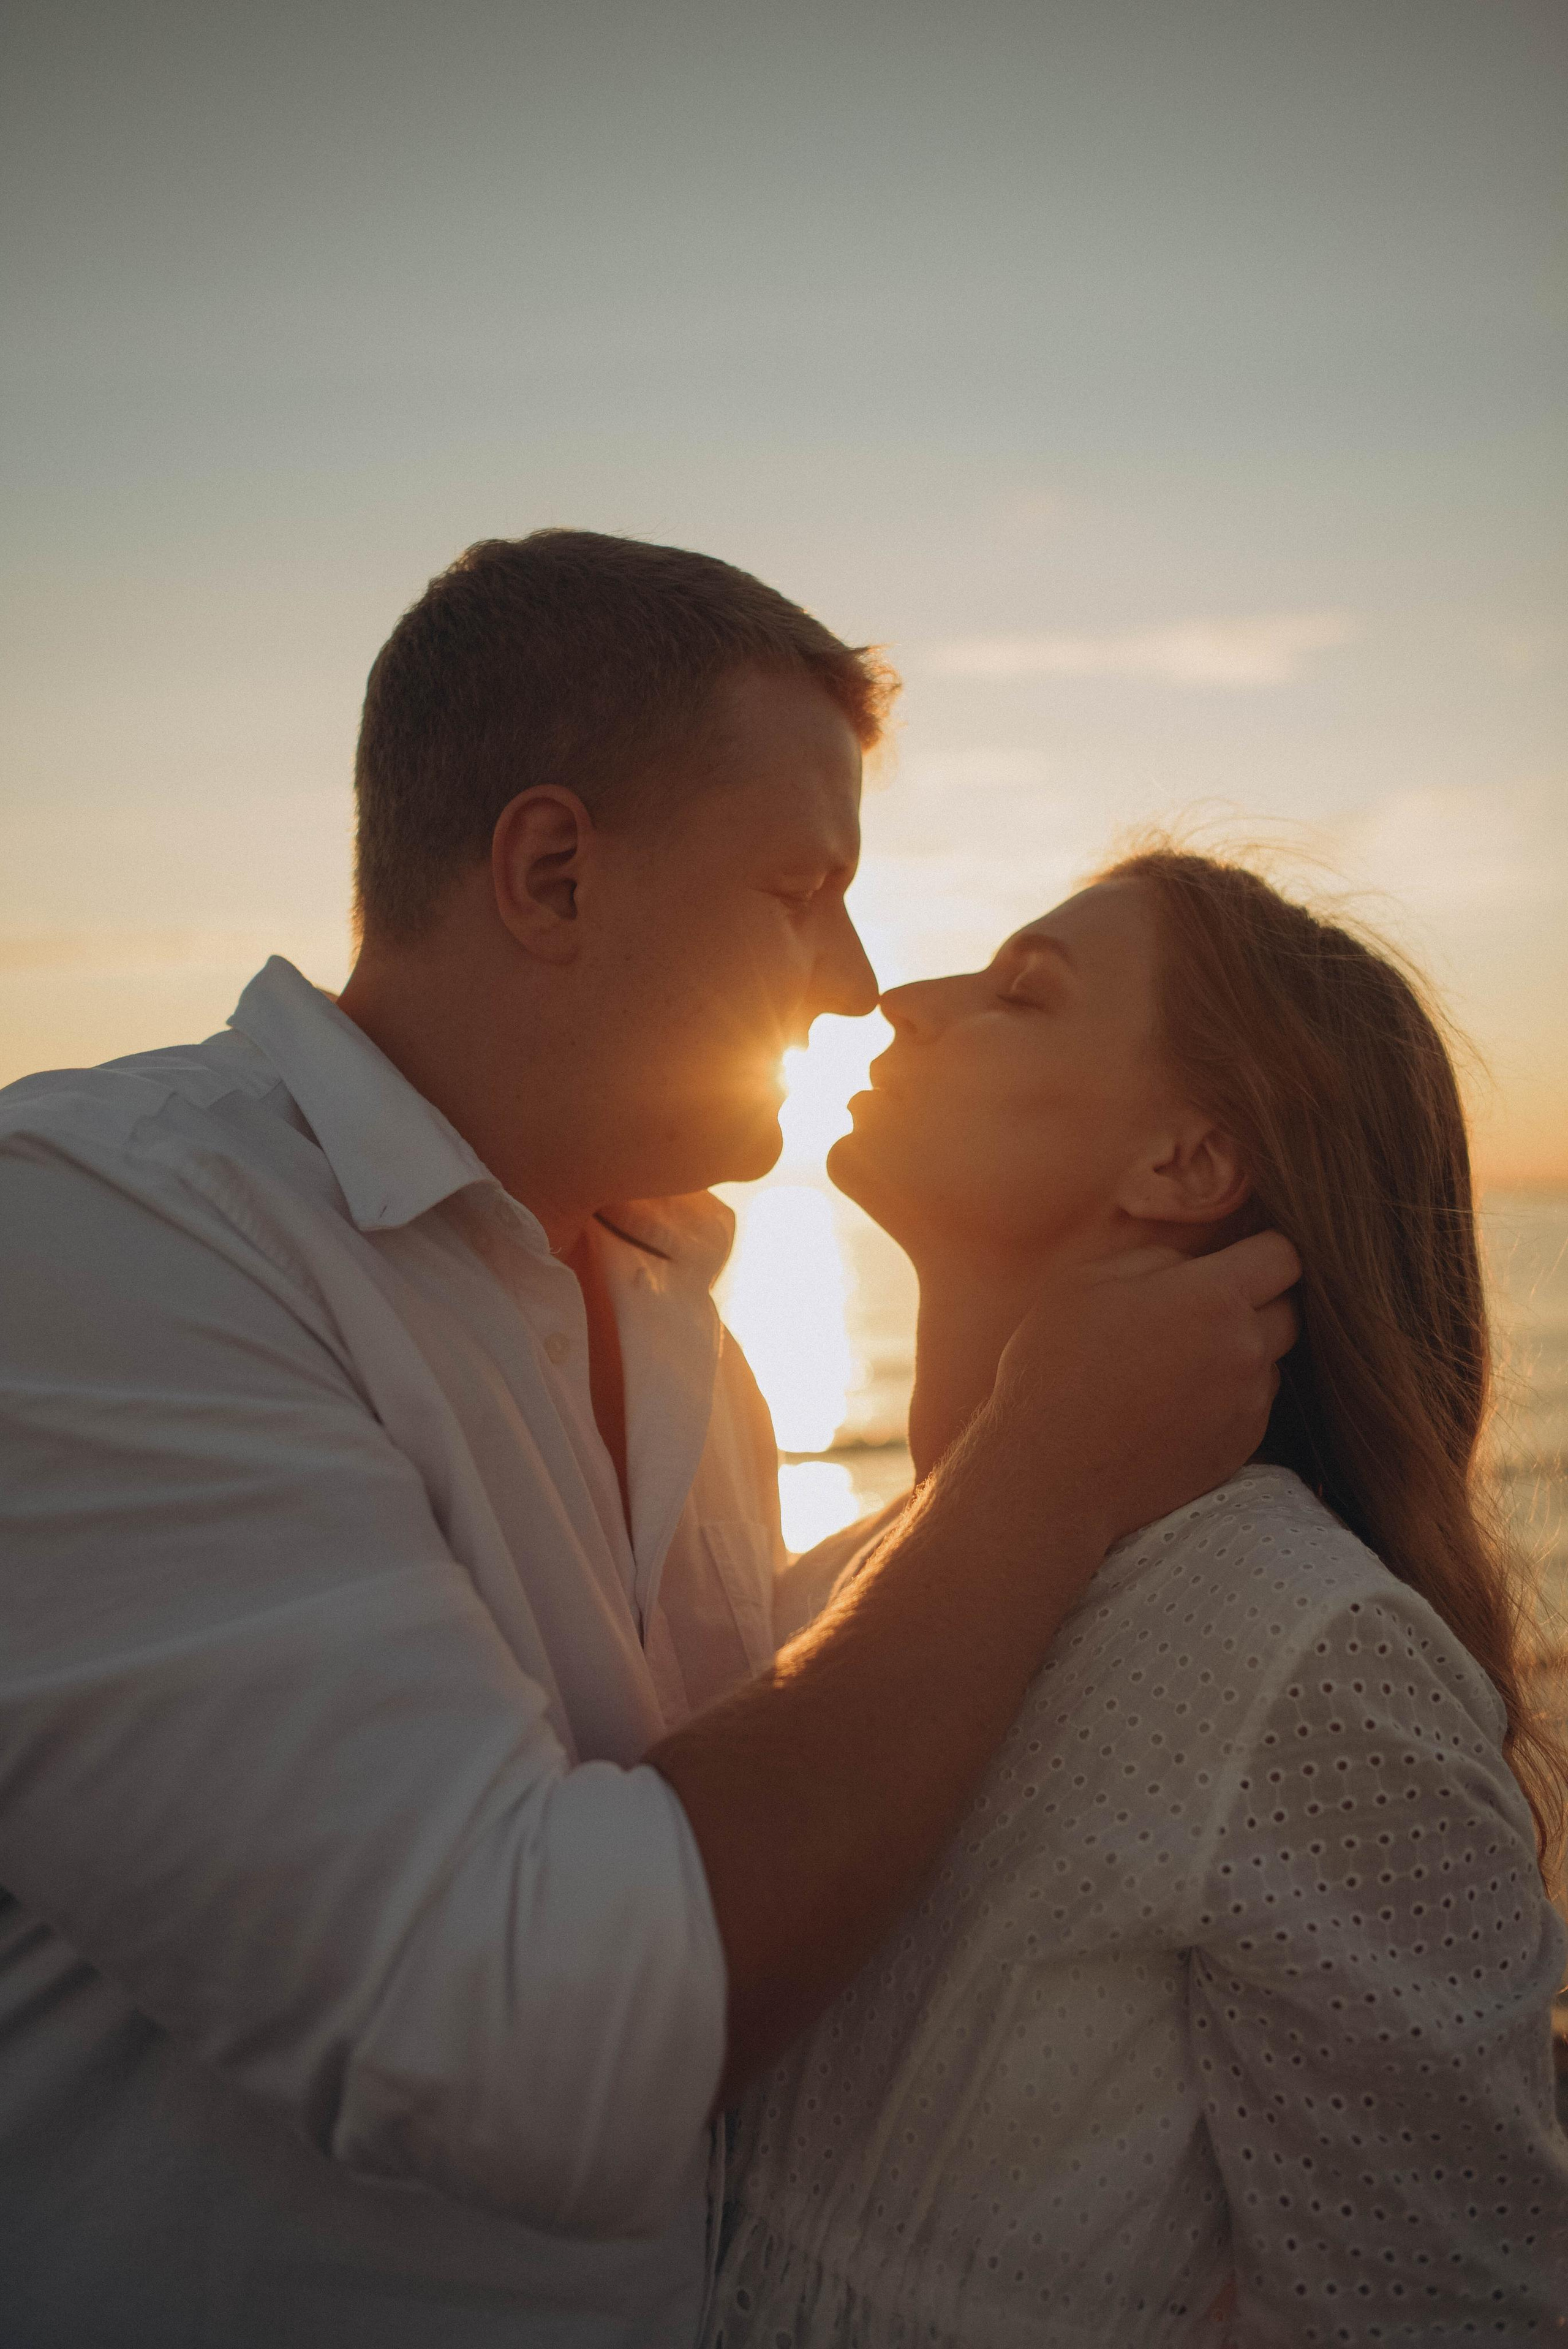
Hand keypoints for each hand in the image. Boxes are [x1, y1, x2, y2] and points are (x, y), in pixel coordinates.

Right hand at [984, 1230, 1299, 1551]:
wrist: (1050, 1472)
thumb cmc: (1056, 1367)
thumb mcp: (1087, 1282)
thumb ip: (1156, 1259)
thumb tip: (1193, 1266)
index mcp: (1213, 1298)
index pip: (1283, 1256)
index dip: (1261, 1249)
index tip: (1235, 1257)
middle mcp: (1244, 1350)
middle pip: (1289, 1308)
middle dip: (1257, 1298)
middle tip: (1201, 1306)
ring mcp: (1247, 1404)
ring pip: (1271, 1359)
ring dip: (1242, 1349)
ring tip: (1180, 1359)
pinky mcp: (1240, 1447)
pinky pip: (1253, 1404)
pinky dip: (1228, 1395)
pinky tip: (1176, 1401)